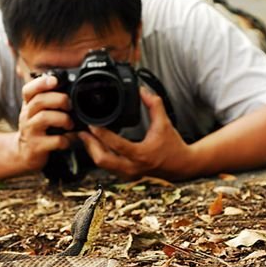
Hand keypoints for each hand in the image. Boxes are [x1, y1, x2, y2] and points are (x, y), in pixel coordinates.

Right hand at [17, 74, 74, 170]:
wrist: (24, 153)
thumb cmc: (37, 129)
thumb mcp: (37, 112)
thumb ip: (47, 98)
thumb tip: (67, 82)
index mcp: (28, 105)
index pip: (28, 90)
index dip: (40, 83)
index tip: (54, 80)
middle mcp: (27, 116)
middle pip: (39, 101)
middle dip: (59, 99)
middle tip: (69, 105)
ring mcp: (30, 132)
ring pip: (44, 118)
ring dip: (63, 119)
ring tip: (70, 124)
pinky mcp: (36, 147)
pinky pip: (54, 140)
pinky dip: (66, 139)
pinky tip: (69, 139)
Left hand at [78, 87, 193, 179]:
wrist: (182, 166)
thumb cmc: (173, 146)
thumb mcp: (164, 122)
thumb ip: (154, 105)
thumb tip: (143, 90)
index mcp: (141, 154)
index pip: (116, 145)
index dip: (102, 134)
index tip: (92, 124)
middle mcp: (133, 167)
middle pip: (102, 160)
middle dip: (90, 146)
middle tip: (83, 132)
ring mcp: (129, 174)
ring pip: (103, 165)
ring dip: (92, 151)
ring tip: (86, 137)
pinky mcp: (127, 176)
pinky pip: (108, 168)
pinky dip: (100, 156)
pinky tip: (96, 146)